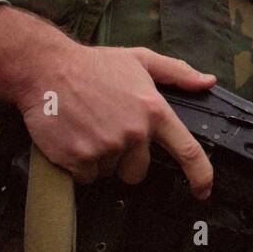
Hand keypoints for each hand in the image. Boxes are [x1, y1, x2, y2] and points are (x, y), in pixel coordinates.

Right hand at [16, 44, 216, 197]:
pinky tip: (74, 137)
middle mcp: (134, 132)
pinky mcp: (79, 158)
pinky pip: (85, 176)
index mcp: (154, 111)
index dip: (201, 176)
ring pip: (109, 172)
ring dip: (100, 158)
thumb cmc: (93, 64)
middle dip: (126, 161)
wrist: (45, 69)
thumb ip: (177, 72)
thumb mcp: (140, 60)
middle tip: (108, 133)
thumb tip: (207, 82)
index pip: (188, 151)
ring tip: (88, 128)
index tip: (203, 191)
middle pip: (139, 171)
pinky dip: (79, 164)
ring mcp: (106, 147)